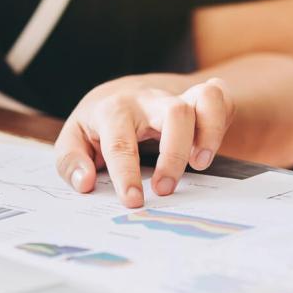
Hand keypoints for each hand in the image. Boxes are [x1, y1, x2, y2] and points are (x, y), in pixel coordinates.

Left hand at [54, 75, 233, 207]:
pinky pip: (219, 97)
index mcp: (113, 109)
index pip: (121, 142)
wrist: (124, 90)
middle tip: (164, 190)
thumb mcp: (74, 138)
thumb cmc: (99, 122)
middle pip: (173, 113)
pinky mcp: (197, 97)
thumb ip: (71, 162)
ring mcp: (176, 94)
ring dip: (208, 135)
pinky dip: (221, 122)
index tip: (133, 201)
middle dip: (175, 154)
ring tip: (199, 165)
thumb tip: (84, 183)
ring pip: (202, 102)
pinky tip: (208, 150)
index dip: (126, 174)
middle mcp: (148, 99)